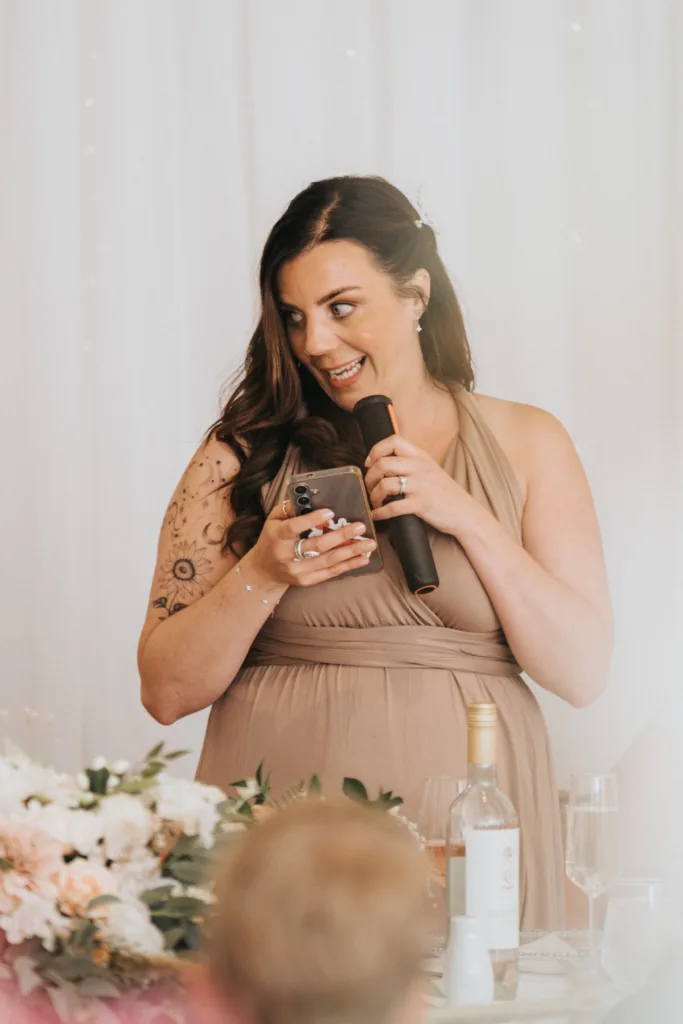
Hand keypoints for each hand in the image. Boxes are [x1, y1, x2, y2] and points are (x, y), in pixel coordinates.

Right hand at [246, 502, 376, 587]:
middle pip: (317, 546)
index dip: (311, 520)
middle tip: (360, 527)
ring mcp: (298, 570)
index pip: (294, 527)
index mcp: (277, 537)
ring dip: (351, 551)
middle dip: (341, 536)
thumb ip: (289, 509)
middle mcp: (287, 555)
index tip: (330, 512)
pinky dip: (349, 565)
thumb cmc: (272, 539)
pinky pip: (331, 573)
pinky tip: (363, 558)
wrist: (264, 571)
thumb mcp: (273, 520)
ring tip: (369, 543)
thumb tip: (307, 498)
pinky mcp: (307, 581)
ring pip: (328, 561)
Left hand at [364, 435, 475, 534]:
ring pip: (385, 484)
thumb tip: (385, 463)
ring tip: (375, 502)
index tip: (370, 463)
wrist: (466, 513)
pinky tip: (378, 515)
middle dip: (370, 477)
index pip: (393, 441)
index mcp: (422, 457)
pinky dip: (380, 512)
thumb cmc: (446, 494)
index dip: (376, 450)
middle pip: (383, 463)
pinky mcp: (422, 504)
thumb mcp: (431, 470)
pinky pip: (393, 507)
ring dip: (374, 496)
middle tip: (370, 487)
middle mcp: (420, 468)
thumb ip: (412, 464)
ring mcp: (421, 486)